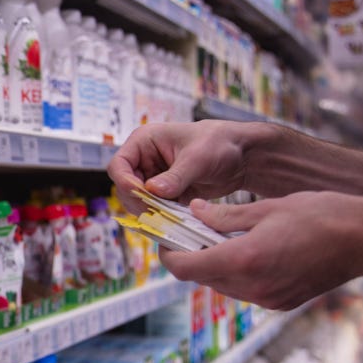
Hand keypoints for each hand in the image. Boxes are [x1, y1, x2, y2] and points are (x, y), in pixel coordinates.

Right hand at [108, 121, 254, 212]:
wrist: (243, 156)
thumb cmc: (220, 143)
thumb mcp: (197, 158)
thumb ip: (175, 176)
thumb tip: (152, 191)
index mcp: (144, 142)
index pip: (119, 165)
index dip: (125, 182)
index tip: (142, 195)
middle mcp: (144, 161)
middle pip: (125, 187)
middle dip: (138, 201)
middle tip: (158, 212)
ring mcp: (154, 179)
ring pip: (138, 202)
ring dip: (151, 211)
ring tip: (171, 216)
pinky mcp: (166, 195)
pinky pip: (156, 209)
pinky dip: (163, 217)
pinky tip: (177, 220)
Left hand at [158, 192, 362, 309]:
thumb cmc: (321, 216)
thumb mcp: (266, 207)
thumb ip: (223, 214)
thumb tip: (194, 212)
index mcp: (243, 260)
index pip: (185, 267)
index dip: (168, 253)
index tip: (164, 238)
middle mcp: (252, 287)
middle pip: (201, 277)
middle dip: (191, 255)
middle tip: (189, 231)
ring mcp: (268, 299)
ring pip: (222, 285)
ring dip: (213, 264)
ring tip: (218, 238)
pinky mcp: (281, 302)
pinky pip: (245, 290)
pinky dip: (236, 273)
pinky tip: (246, 250)